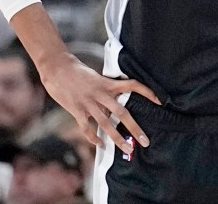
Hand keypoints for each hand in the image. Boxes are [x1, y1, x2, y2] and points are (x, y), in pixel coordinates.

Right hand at [40, 53, 160, 154]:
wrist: (58, 68)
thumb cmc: (78, 72)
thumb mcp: (97, 78)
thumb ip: (106, 91)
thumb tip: (115, 104)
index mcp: (108, 83)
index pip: (133, 85)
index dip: (147, 92)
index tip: (159, 101)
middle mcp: (101, 94)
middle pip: (122, 112)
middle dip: (134, 128)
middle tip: (145, 141)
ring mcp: (89, 103)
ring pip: (106, 124)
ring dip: (117, 139)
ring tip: (127, 149)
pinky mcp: (77, 109)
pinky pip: (87, 127)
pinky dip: (93, 138)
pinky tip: (100, 144)